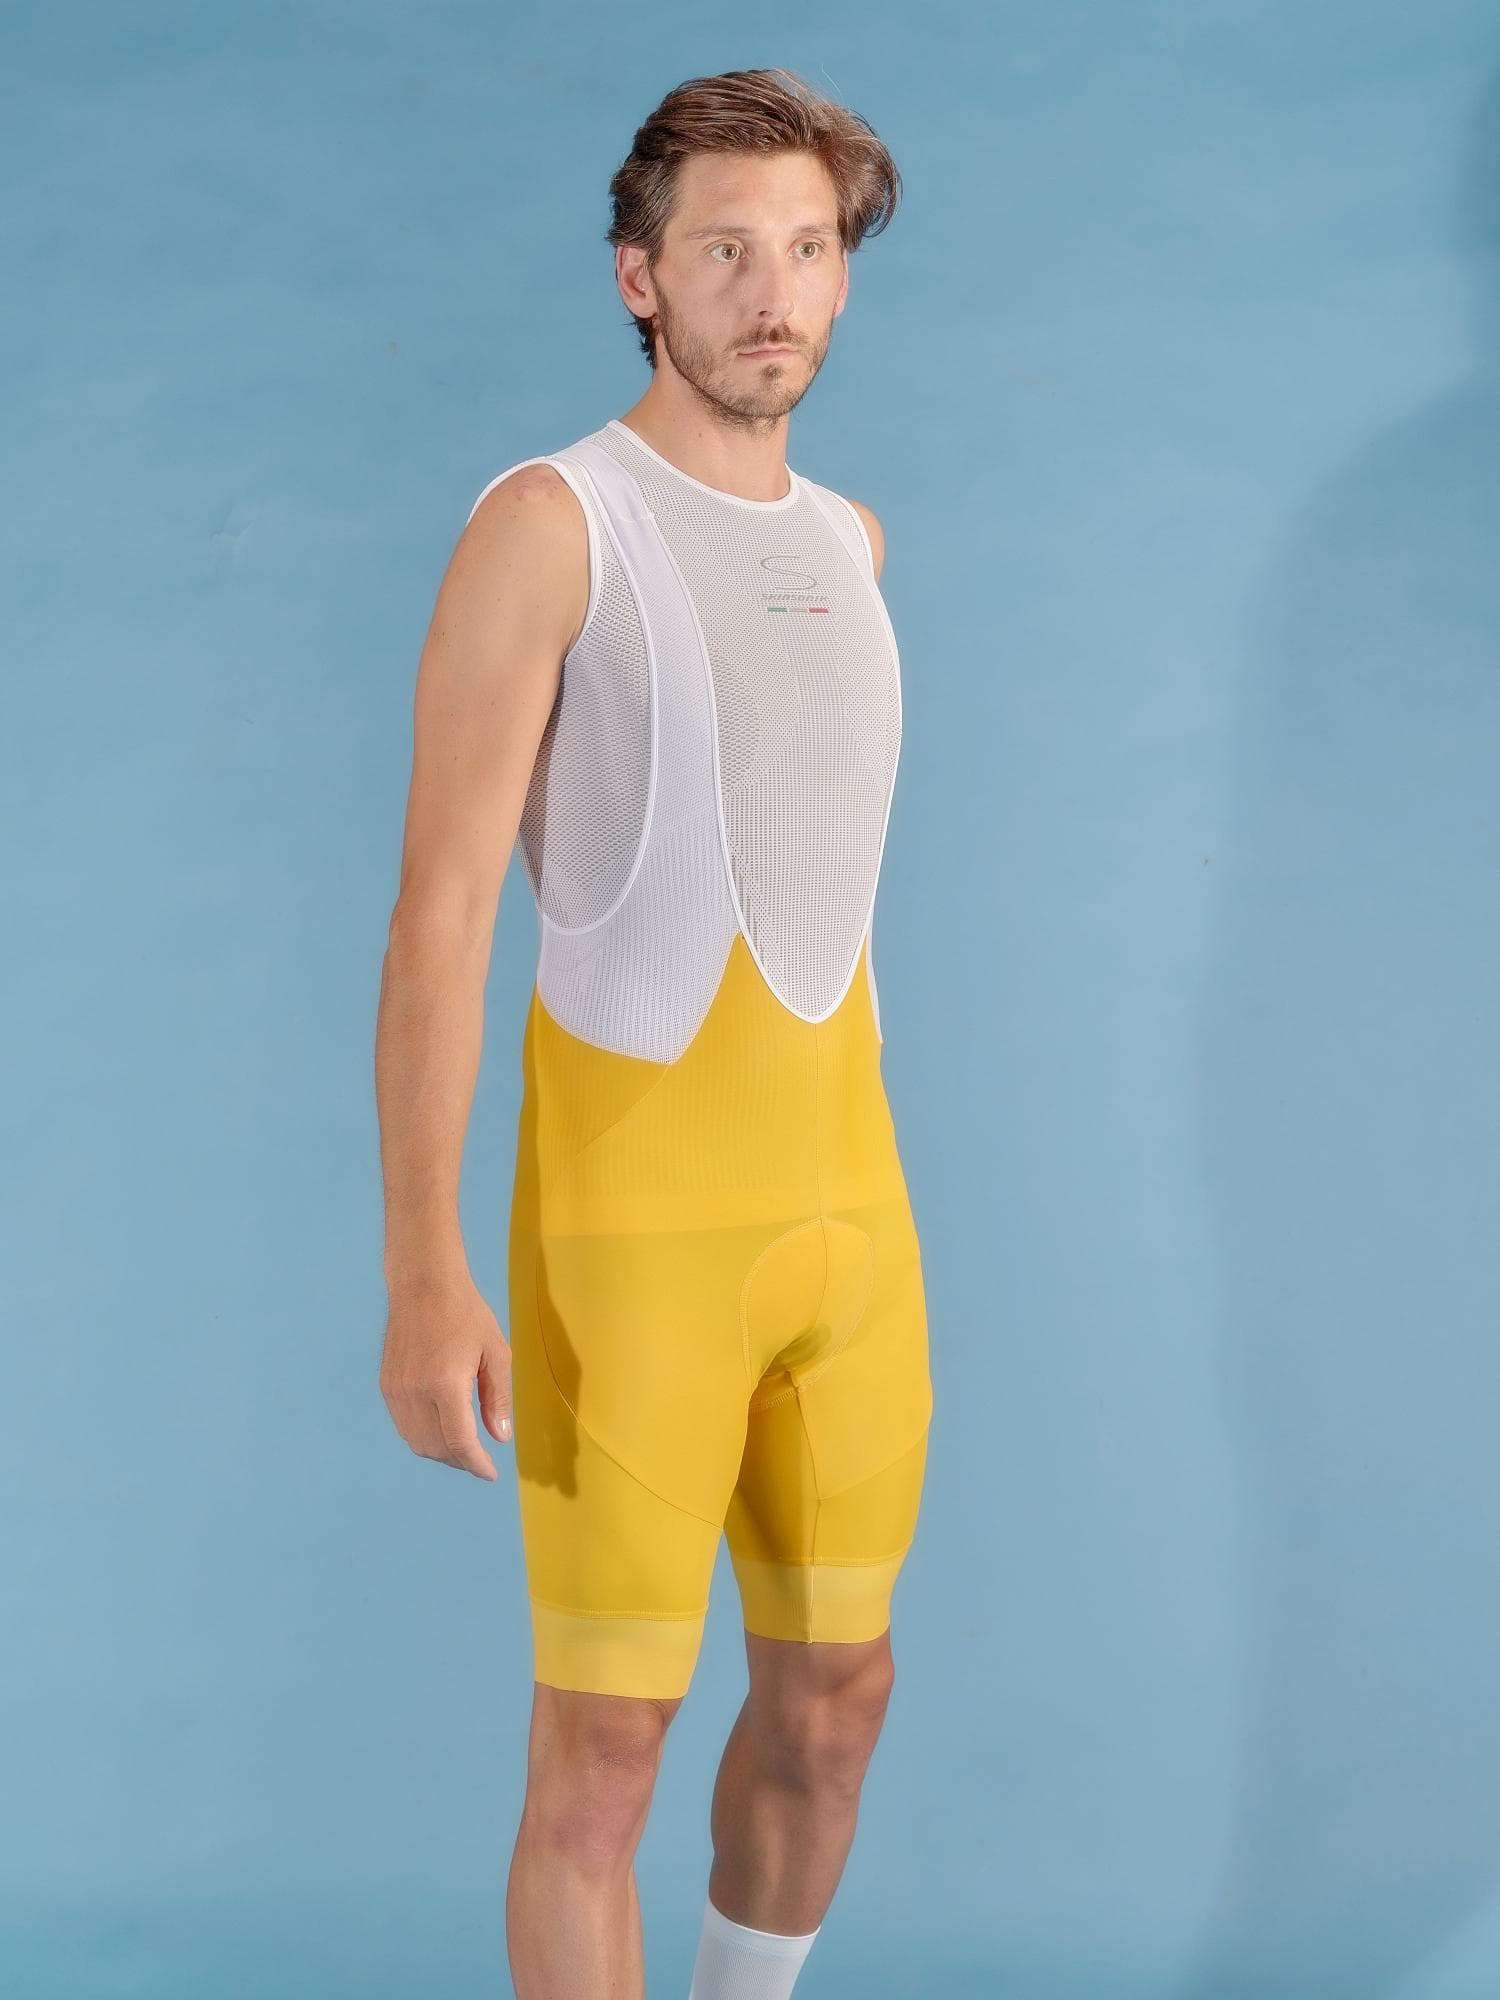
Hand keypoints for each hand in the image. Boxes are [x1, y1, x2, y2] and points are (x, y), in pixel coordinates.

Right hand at [379, 1272, 513, 1480]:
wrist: (423, 1284)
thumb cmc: (466, 1313)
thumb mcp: (495, 1353)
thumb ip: (498, 1398)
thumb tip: (500, 1437)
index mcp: (445, 1384)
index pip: (459, 1442)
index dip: (476, 1464)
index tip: (490, 1473)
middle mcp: (414, 1392)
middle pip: (436, 1448)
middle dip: (461, 1461)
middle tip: (480, 1459)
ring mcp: (396, 1390)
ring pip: (417, 1442)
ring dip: (441, 1452)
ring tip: (464, 1447)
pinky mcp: (386, 1386)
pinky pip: (404, 1426)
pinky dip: (424, 1436)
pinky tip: (442, 1428)